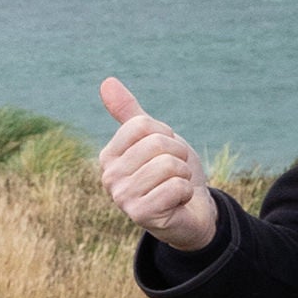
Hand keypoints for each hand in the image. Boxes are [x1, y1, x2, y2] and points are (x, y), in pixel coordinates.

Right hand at [98, 77, 219, 251]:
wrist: (191, 211)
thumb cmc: (171, 173)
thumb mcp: (154, 138)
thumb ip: (130, 114)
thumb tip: (106, 82)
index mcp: (108, 156)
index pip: (142, 125)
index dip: (165, 134)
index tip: (165, 152)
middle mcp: (109, 177)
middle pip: (157, 144)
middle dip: (178, 155)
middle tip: (174, 172)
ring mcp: (123, 198)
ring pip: (168, 165)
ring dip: (183, 174)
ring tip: (176, 186)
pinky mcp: (141, 215)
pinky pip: (176, 187)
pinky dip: (185, 192)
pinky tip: (177, 202)